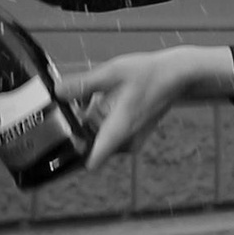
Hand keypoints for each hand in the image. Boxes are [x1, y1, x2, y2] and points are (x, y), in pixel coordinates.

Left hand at [63, 44, 233, 165]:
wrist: (177, 75)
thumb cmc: (149, 74)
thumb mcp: (111, 73)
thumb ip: (82, 85)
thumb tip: (57, 92)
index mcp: (119, 131)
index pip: (92, 161)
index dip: (72, 155)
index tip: (60, 142)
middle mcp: (125, 142)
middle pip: (89, 145)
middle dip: (78, 128)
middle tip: (74, 104)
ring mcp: (130, 140)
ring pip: (98, 137)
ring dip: (90, 120)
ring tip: (93, 96)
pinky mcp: (132, 135)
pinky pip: (108, 132)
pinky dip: (102, 117)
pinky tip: (105, 98)